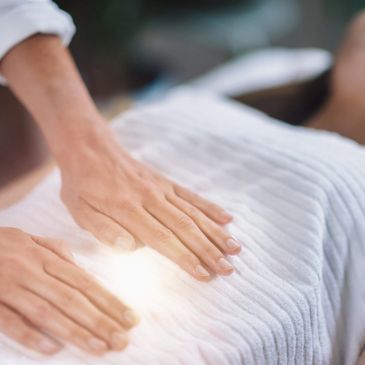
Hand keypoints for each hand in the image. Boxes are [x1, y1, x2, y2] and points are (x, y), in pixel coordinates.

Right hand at [0, 227, 137, 355]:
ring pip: (48, 312)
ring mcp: (10, 287)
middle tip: (123, 339)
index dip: (109, 300)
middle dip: (101, 320)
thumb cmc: (1, 243)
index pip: (85, 282)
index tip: (130, 317)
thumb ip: (57, 251)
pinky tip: (51, 349)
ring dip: (76, 332)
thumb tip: (80, 267)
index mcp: (45, 257)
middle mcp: (32, 271)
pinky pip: (9, 321)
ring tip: (101, 348)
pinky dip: (29, 335)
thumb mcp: (30, 238)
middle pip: (73, 299)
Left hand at [60, 131, 240, 280]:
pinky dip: (210, 207)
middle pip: (185, 228)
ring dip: (215, 232)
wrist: (91, 150)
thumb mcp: (81, 211)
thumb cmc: (83, 185)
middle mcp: (151, 199)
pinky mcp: (166, 182)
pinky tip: (227, 218)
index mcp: (129, 210)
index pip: (163, 238)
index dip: (185, 258)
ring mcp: (162, 189)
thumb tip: (131, 247)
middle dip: (208, 250)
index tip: (204, 274)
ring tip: (235, 248)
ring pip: (193, 213)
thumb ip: (105, 230)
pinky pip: (192, 195)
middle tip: (228, 269)